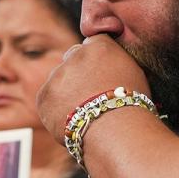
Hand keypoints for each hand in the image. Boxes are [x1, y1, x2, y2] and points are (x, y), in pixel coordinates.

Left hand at [36, 34, 150, 143]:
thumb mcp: (134, 74)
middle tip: (90, 97)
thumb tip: (105, 63)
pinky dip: (55, 110)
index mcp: (101, 46)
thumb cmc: (133, 107)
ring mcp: (58, 75)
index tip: (100, 77)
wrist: (117, 132)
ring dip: (66, 92)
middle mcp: (76, 55)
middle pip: (72, 59)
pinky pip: (47, 100)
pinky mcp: (44, 95)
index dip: (95, 62)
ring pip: (58, 81)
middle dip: (78, 74)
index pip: (92, 45)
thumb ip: (115, 61)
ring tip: (85, 114)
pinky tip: (73, 120)